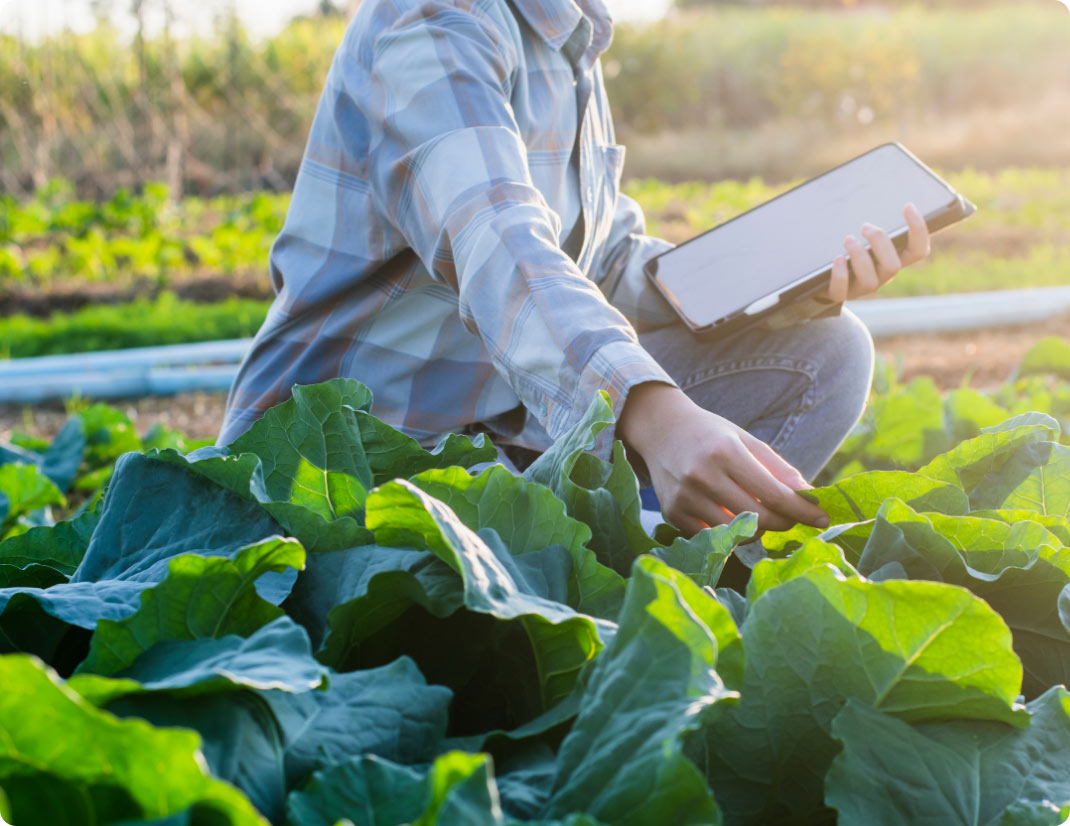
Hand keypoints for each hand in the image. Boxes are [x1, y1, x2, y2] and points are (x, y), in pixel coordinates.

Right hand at [618, 382, 830, 535]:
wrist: (661, 430)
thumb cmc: (710, 434)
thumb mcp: (746, 440)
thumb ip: (779, 469)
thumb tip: (811, 497)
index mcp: (726, 452)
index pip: (774, 494)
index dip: (803, 510)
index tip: (823, 517)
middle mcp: (702, 475)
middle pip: (760, 519)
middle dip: (784, 522)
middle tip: (791, 517)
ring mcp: (685, 497)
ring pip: (738, 533)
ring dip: (758, 529)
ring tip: (758, 513)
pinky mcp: (673, 513)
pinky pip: (713, 537)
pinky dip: (730, 531)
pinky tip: (730, 514)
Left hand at [824, 203, 931, 302]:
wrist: (826, 280)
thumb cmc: (853, 253)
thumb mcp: (868, 239)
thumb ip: (875, 226)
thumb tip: (874, 191)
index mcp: (894, 260)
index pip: (918, 251)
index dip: (918, 230)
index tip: (908, 206)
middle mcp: (882, 276)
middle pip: (894, 265)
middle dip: (880, 242)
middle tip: (865, 226)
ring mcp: (861, 288)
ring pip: (871, 280)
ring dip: (860, 256)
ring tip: (848, 239)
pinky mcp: (841, 295)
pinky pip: (841, 291)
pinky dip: (840, 274)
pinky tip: (837, 259)